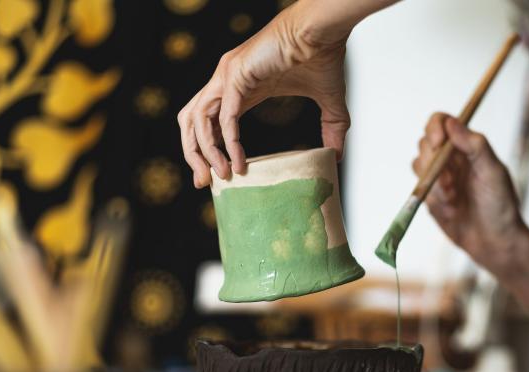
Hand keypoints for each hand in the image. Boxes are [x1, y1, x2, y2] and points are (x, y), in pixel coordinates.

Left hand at [178, 4, 350, 186]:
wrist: (324, 31)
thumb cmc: (324, 56)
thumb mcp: (329, 103)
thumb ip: (331, 130)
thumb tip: (336, 158)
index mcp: (239, 88)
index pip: (209, 122)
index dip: (207, 150)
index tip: (218, 178)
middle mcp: (225, 82)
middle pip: (191, 122)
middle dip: (193, 155)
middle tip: (204, 184)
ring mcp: (226, 77)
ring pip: (197, 120)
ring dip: (204, 152)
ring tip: (222, 178)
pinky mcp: (235, 75)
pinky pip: (224, 117)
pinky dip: (227, 143)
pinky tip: (238, 162)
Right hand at [413, 114, 525, 278]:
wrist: (495, 243)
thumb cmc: (501, 206)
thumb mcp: (493, 172)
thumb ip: (475, 146)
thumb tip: (452, 123)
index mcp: (468, 146)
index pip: (441, 122)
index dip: (434, 128)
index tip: (437, 143)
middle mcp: (451, 159)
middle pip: (424, 143)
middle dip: (433, 162)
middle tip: (451, 184)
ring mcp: (439, 178)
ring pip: (418, 166)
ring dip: (434, 183)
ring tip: (454, 199)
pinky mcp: (430, 198)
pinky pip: (419, 189)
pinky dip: (433, 198)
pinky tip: (451, 210)